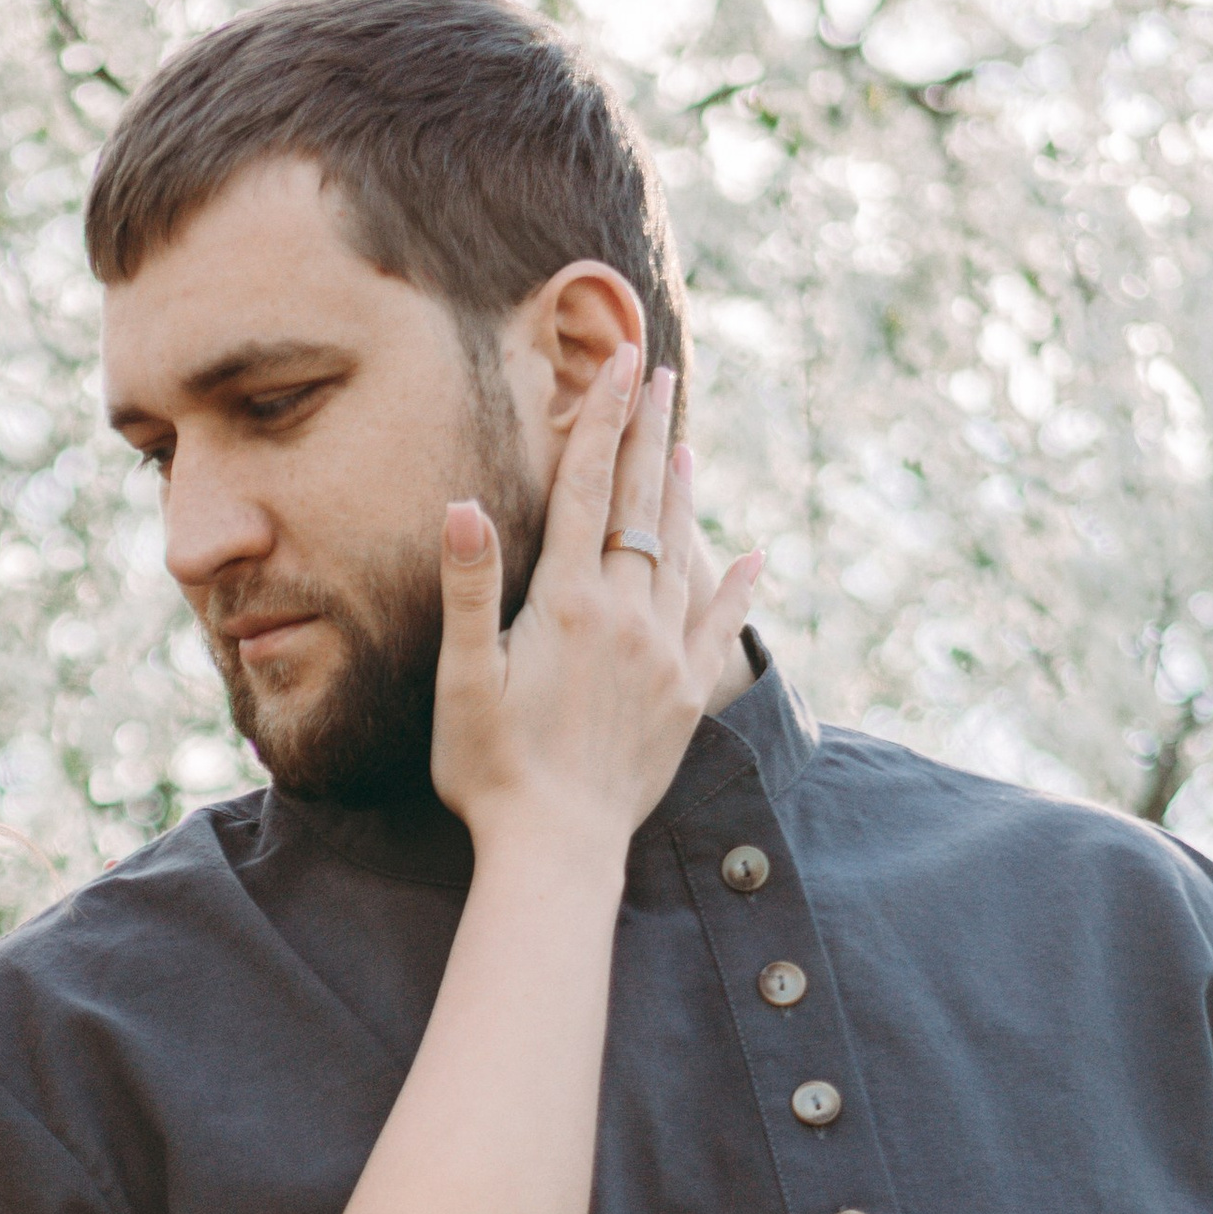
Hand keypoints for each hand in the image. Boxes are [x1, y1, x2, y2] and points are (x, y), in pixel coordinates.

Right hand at [429, 339, 759, 859]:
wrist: (557, 850)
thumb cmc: (490, 768)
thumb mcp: (461, 678)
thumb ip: (468, 587)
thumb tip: (464, 505)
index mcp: (568, 603)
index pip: (589, 488)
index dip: (602, 420)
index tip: (619, 362)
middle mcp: (626, 616)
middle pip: (641, 505)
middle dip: (648, 434)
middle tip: (661, 374)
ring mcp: (663, 655)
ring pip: (680, 553)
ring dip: (682, 494)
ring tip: (685, 445)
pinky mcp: (685, 696)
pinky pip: (719, 626)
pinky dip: (736, 586)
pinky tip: (751, 556)